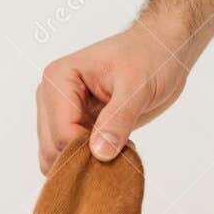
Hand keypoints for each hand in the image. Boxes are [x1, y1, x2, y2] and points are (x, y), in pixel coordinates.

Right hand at [36, 0, 213, 173]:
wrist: (163, 51)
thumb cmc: (152, 57)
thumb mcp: (138, 86)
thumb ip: (118, 120)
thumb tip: (100, 153)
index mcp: (59, 79)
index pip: (62, 133)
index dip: (89, 149)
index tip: (123, 147)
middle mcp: (50, 96)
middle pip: (53, 149)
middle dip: (86, 157)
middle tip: (123, 148)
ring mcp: (58, 112)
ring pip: (56, 156)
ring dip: (86, 162)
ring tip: (119, 145)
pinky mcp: (71, 124)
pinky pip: (68, 156)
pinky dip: (89, 161)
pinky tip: (114, 147)